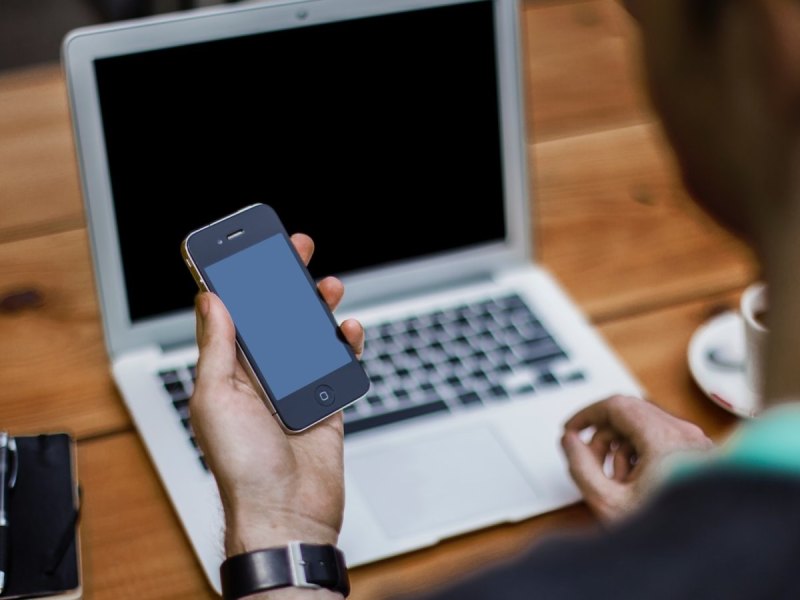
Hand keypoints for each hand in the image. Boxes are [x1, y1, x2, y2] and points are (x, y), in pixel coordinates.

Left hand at [189, 233, 364, 556]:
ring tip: (328, 286)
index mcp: (228, 372)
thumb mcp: (215, 399)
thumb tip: (211, 300)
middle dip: (283, 281)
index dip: (239, 280)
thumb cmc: (243, 467)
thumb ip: (217, 348)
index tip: (247, 249)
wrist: (287, 513)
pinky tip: (348, 330)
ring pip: (308, 334)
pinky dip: (345, 343)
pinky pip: (337, 362)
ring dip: (317, 307)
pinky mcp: (325, 400)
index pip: (233, 314)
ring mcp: (295, 387)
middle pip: (274, 317)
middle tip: (296, 250)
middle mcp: (260, 376)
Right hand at [561, 395, 712, 522]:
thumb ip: (581, 467)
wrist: (708, 552)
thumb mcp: (609, 502)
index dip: (586, 415)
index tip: (571, 429)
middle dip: (603, 436)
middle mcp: (685, 434)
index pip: (616, 405)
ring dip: (620, 447)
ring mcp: (696, 443)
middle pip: (629, 414)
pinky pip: (660, 440)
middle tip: (589, 461)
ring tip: (617, 481)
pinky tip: (636, 483)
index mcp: (664, 439)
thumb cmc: (670, 534)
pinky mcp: (699, 454)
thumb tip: (570, 441)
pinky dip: (640, 453)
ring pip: (644, 427)